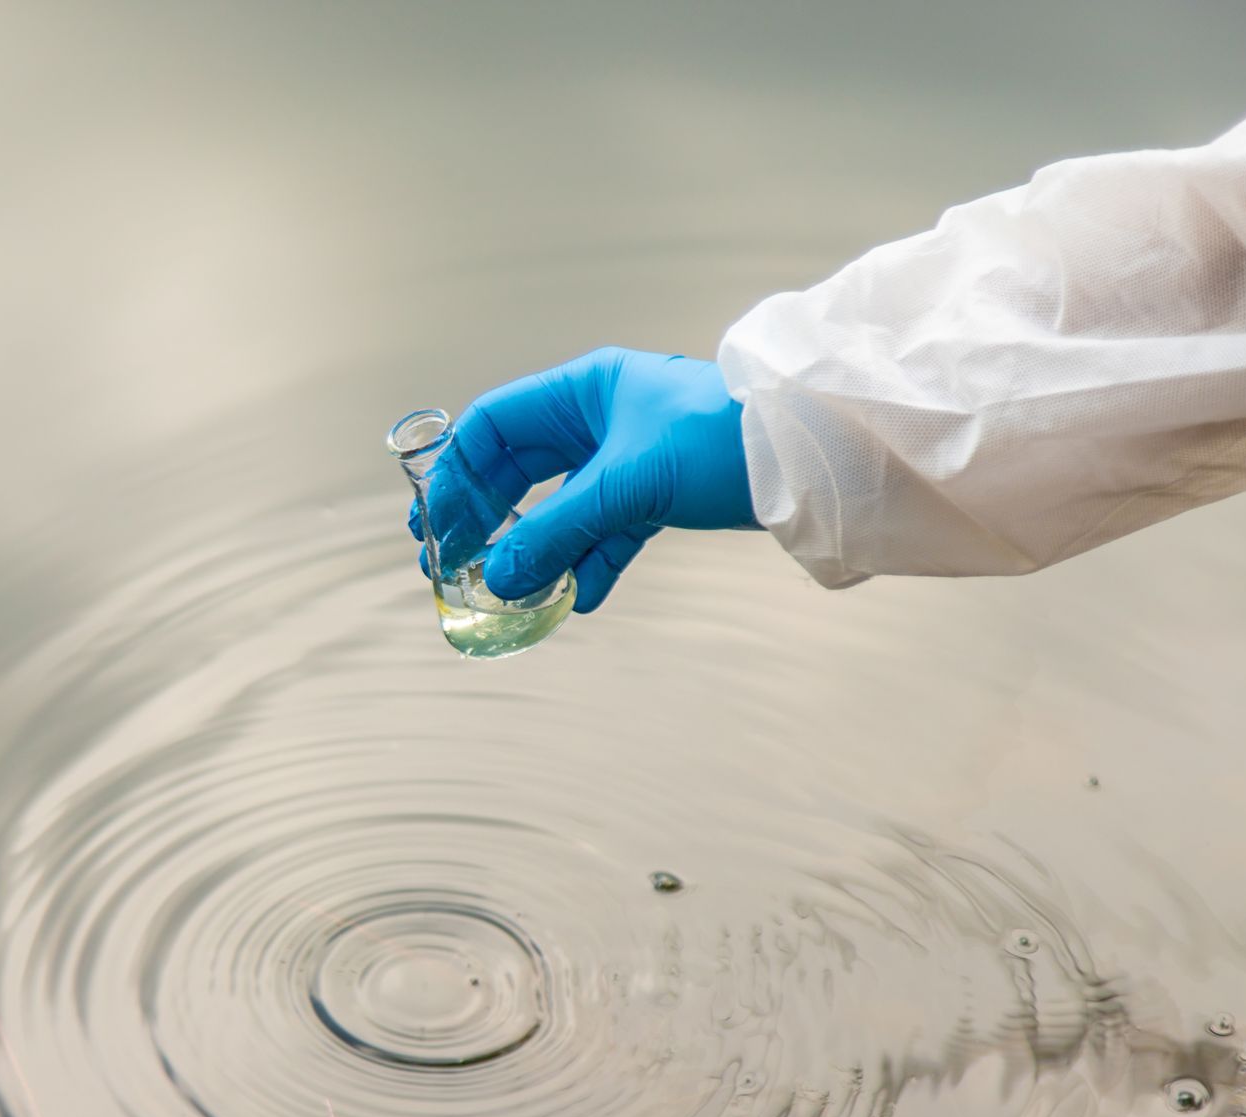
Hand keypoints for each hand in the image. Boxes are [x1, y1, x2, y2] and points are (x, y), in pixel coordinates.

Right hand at [409, 348, 757, 611]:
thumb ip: (557, 529)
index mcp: (583, 389)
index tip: (437, 522)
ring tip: (513, 592)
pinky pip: (606, 531)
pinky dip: (590, 563)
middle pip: (520, 470)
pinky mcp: (658, 494)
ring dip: (538, 550)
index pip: (495, 426)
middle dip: (489, 519)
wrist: (807, 458)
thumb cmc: (720, 439)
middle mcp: (599, 418)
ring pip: (562, 507)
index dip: (459, 473)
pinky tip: (578, 597)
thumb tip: (499, 575)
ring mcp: (627, 457)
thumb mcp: (627, 483)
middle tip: (456, 563)